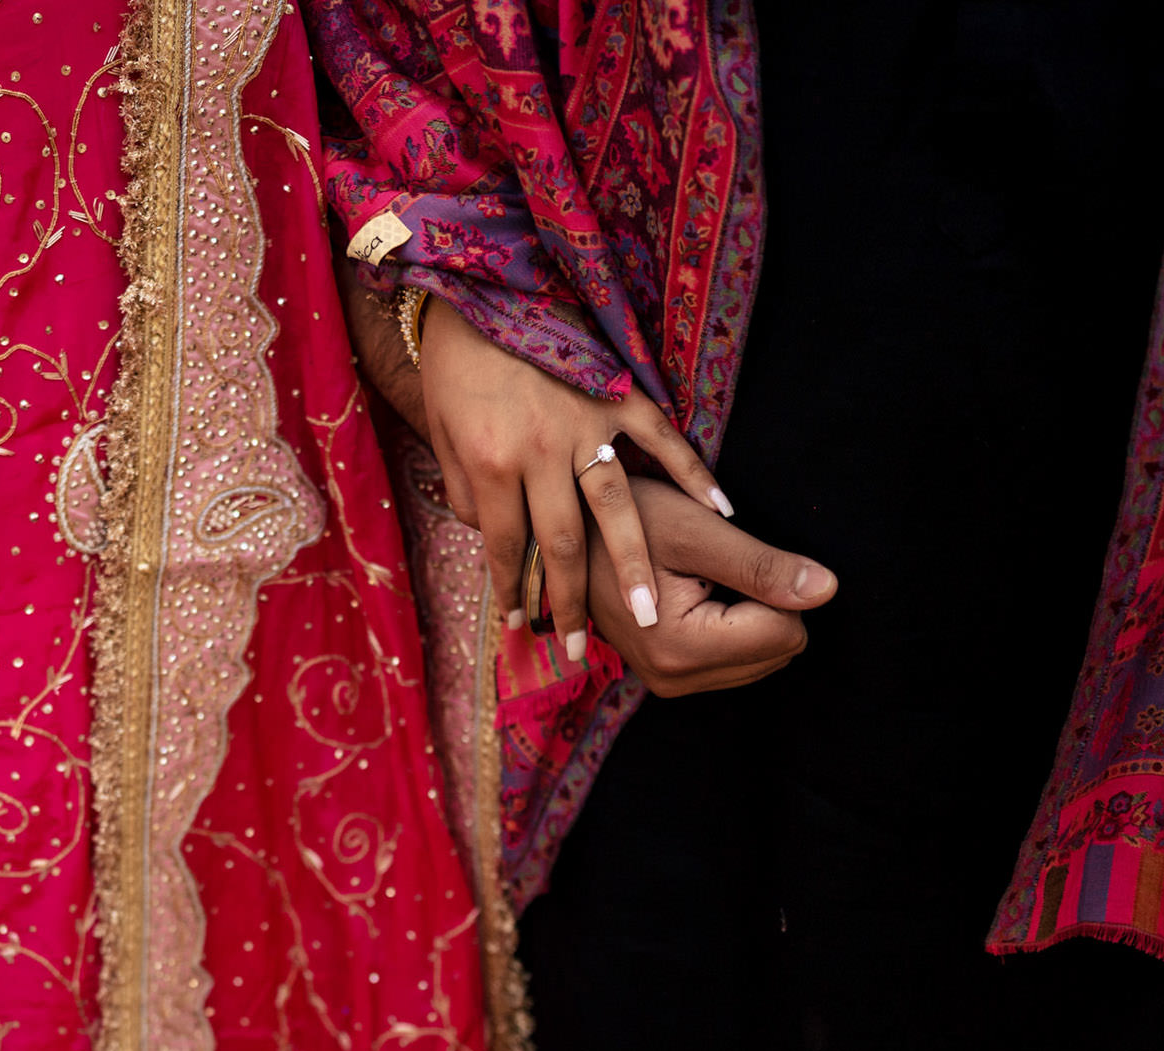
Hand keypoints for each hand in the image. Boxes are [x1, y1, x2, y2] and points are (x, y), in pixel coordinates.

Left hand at [418, 299, 730, 661]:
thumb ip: (467, 491)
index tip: (521, 628)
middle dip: (572, 602)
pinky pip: (663, 438)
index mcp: (492, 462)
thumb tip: (493, 539)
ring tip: (649, 615)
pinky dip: (692, 474)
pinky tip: (721, 510)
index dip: (512, 590)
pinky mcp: (618, 392)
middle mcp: (542, 450)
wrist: (480, 286)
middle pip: (564, 544)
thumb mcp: (442, 432)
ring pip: (617, 508)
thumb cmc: (456, 365)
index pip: (506, 546)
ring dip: (634, 566)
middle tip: (582, 650)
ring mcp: (587, 421)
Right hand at [588, 477, 836, 695]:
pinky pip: (738, 659)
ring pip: (764, 656)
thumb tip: (827, 590)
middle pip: (779, 649)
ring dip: (746, 612)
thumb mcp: (697, 532)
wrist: (564, 536)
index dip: (771, 584)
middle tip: (708, 569)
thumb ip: (762, 567)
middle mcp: (674, 678)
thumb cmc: (623, 520)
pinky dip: (731, 625)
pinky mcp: (670, 677)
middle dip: (761, 602)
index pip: (786, 631)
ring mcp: (670, 682)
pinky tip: (693, 596)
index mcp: (681, 648)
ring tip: (696, 581)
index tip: (722, 558)